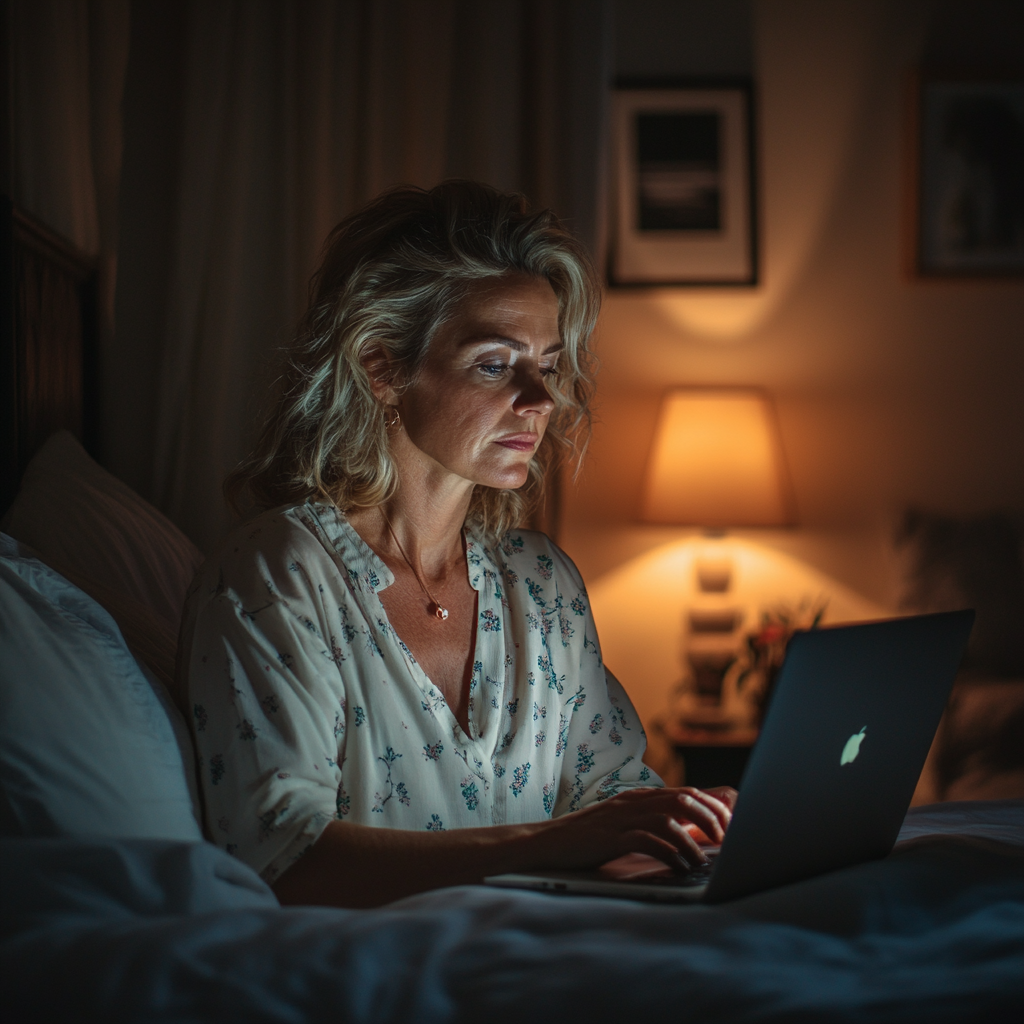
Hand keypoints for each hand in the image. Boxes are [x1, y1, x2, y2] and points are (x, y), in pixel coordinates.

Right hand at [533, 786, 735, 873]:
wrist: (547, 843)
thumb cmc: (587, 839)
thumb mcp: (623, 824)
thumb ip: (650, 822)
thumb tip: (687, 833)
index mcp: (638, 797)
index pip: (686, 793)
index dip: (713, 807)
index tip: (730, 825)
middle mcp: (633, 802)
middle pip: (683, 800)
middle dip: (711, 819)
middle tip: (726, 841)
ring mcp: (622, 818)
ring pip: (669, 818)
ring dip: (692, 840)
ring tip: (702, 860)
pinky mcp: (611, 837)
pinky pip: (647, 841)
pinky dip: (668, 853)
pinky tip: (678, 867)